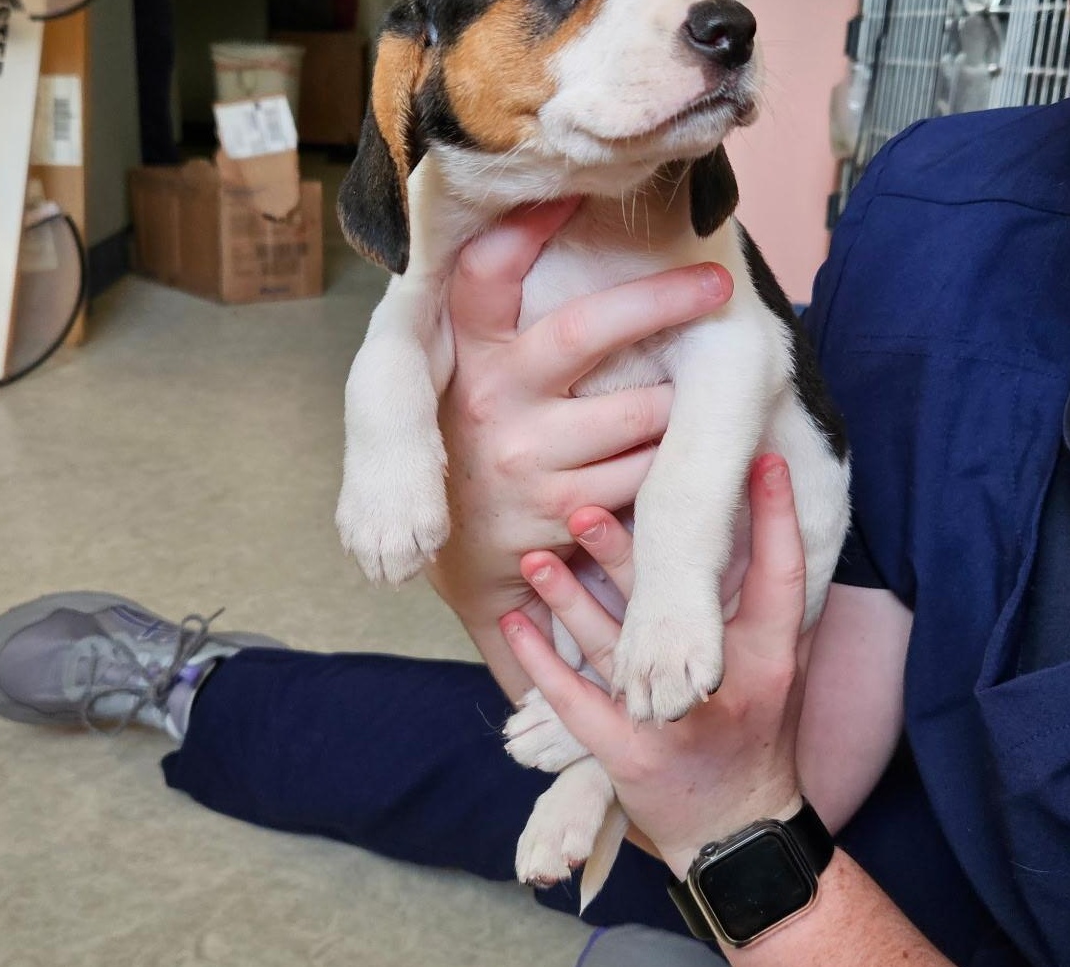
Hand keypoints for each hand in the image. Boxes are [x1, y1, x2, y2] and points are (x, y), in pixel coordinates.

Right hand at [426, 201, 732, 649]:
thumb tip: (569, 233)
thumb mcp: (477, 380)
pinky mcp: (557, 509)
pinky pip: (645, 473)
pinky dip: (668, 461)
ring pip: (639, 413)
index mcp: (470, 356)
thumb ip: (508, 327)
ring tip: (681, 398)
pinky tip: (665, 457)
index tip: (572, 194)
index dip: (525, 229)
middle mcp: (489, 399)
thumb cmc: (486, 441)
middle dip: (658, 301)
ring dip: (675, 404)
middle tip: (717, 284)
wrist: (464, 552)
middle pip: (583, 331)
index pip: (485, 275)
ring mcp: (523, 457)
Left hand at [501, 455, 808, 875]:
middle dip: (623, 554)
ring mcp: (667, 720)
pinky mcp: (623, 752)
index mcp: (768, 658)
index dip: (774, 518)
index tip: (763, 460)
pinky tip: (513, 623)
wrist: (740, 830)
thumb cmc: (757, 734)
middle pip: (668, 606)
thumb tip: (746, 516)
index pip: (777, 577)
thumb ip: (761, 600)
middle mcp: (717, 684)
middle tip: (586, 506)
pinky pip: (573, 699)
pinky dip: (540, 660)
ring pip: (610, 645)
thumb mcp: (776, 666)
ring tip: (535, 556)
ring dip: (568, 598)